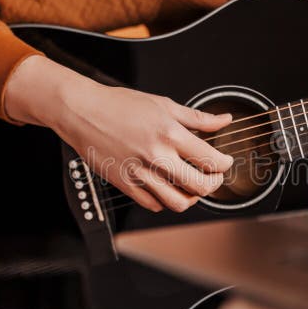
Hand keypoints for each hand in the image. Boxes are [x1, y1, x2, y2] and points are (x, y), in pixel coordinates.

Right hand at [5, 55, 233, 211]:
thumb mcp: (164, 104)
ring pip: (178, 203)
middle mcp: (156, 156)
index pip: (210, 159)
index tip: (224, 161)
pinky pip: (154, 205)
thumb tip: (224, 120)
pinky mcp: (125, 185)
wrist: (82, 112)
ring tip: (192, 186)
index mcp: (170, 133)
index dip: (225, 164)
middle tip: (213, 177)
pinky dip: (166, 200)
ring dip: (192, 197)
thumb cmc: (120, 105)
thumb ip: (198, 118)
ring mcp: (140, 173)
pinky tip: (168, 187)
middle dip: (214, 184)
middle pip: (200, 186)